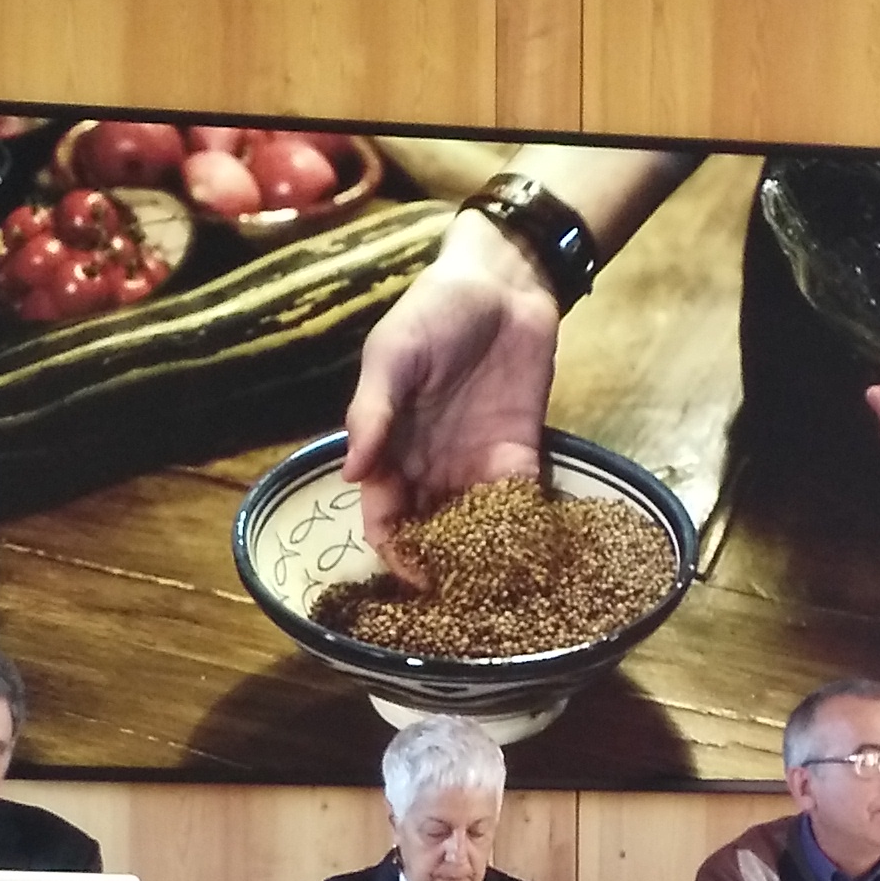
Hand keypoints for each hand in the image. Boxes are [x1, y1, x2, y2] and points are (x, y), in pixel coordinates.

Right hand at [341, 218, 559, 573]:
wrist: (501, 281)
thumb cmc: (432, 311)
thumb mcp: (391, 356)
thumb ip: (372, 414)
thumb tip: (350, 476)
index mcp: (390, 449)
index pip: (384, 516)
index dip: (394, 549)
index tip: (410, 576)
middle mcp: (430, 467)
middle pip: (429, 532)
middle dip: (439, 567)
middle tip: (459, 599)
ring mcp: (475, 463)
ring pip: (473, 528)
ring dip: (480, 559)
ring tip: (495, 591)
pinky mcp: (519, 453)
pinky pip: (518, 502)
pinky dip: (520, 530)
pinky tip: (528, 557)